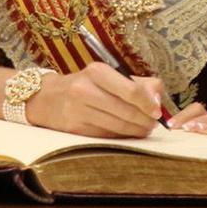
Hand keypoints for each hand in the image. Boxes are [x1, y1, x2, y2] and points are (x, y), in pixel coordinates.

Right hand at [26, 63, 166, 136]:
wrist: (47, 98)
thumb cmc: (85, 84)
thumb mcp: (107, 75)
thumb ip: (137, 83)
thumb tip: (158, 98)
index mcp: (96, 71)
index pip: (130, 90)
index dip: (147, 103)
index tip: (157, 111)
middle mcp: (85, 89)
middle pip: (125, 111)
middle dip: (144, 120)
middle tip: (154, 124)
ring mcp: (78, 111)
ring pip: (117, 126)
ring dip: (135, 131)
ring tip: (144, 130)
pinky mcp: (75, 129)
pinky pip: (106, 135)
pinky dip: (121, 136)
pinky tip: (128, 134)